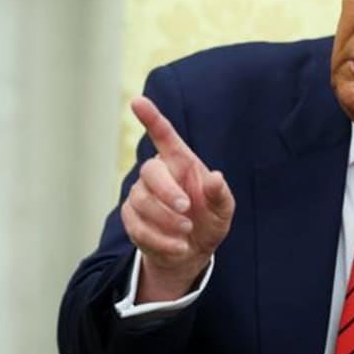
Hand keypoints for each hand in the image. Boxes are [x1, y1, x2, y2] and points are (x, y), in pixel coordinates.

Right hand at [121, 96, 234, 301]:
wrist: (189, 252)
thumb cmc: (208, 222)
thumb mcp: (223, 211)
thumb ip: (220, 195)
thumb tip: (216, 177)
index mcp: (180, 162)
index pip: (163, 135)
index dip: (151, 117)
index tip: (137, 101)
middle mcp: (156, 173)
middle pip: (150, 171)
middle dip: (167, 192)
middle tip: (186, 209)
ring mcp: (139, 194)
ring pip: (142, 202)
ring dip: (166, 221)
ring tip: (186, 233)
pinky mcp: (130, 217)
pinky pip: (137, 226)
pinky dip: (160, 240)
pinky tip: (177, 246)